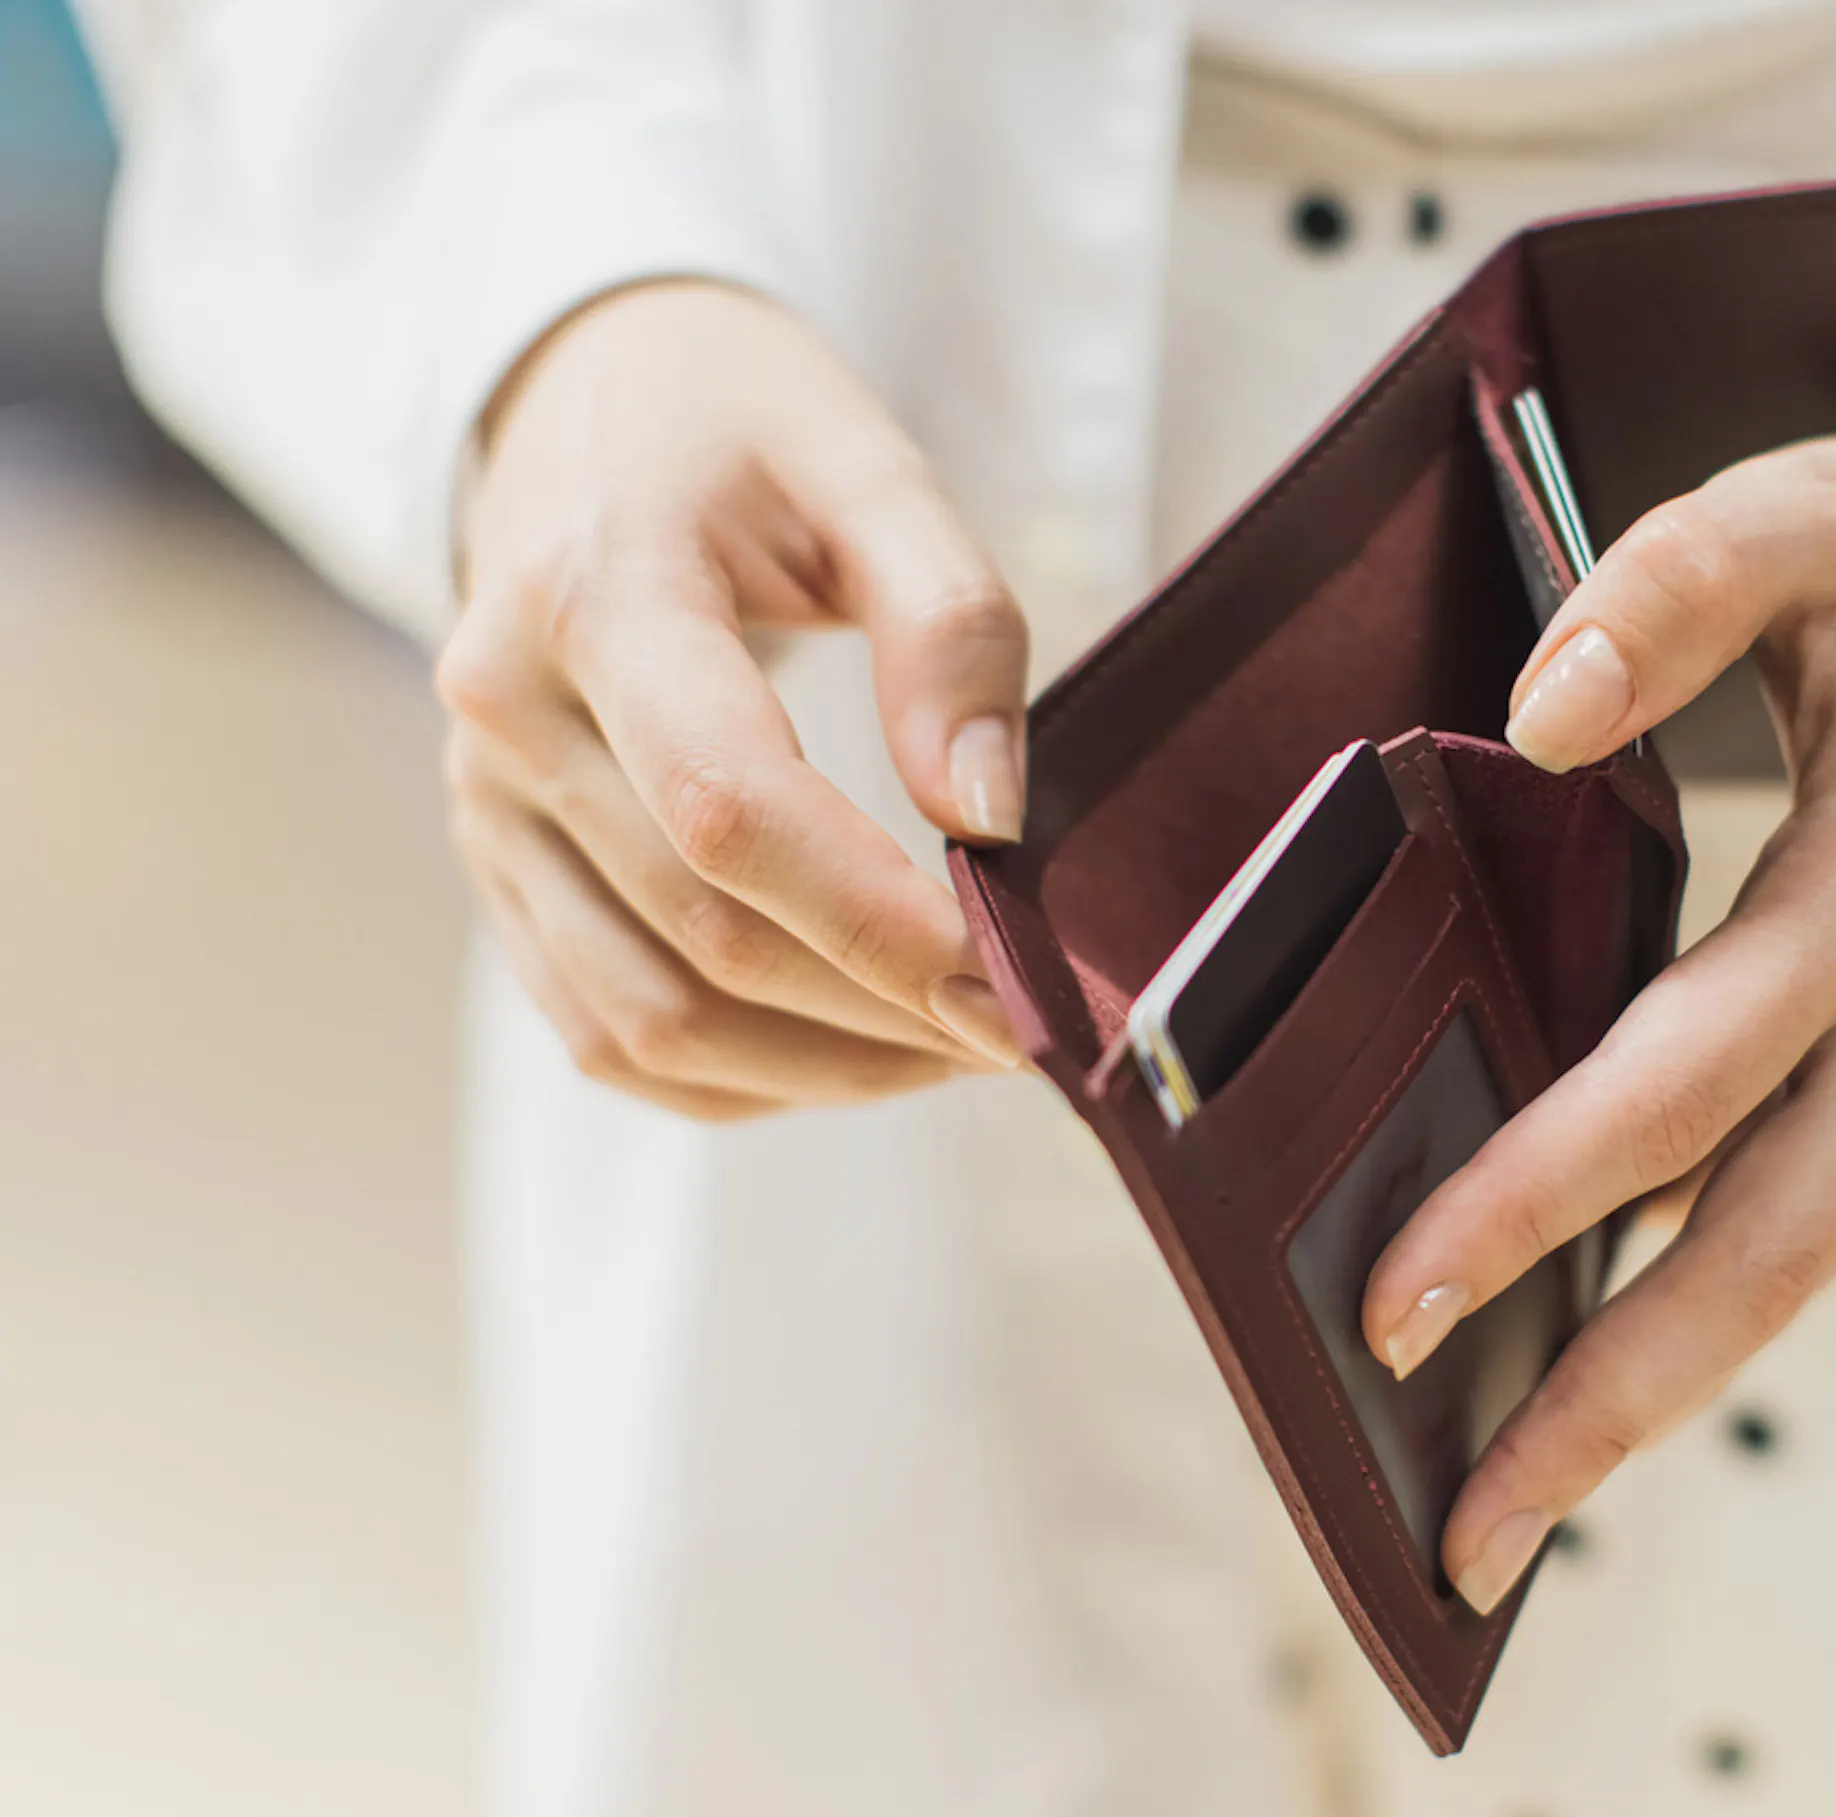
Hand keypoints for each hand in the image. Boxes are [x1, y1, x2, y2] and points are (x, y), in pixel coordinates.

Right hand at [440, 280, 1026, 1119]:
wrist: (578, 401)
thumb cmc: (736, 424)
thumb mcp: (867, 460)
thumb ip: (949, 621)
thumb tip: (987, 818)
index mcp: (592, 592)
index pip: (728, 808)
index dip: (878, 924)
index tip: (1013, 984)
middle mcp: (507, 715)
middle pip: (703, 935)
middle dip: (885, 1012)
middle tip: (1030, 1027)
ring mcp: (485, 807)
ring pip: (650, 1021)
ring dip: (825, 1069)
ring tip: (961, 1046)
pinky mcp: (500, 869)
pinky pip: (608, 1034)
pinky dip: (748, 1076)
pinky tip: (861, 1050)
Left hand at [1363, 343, 1835, 1609]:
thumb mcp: (1819, 504)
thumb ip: (1669, 587)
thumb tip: (1527, 718)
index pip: (1688, 1079)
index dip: (1538, 1196)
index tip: (1398, 1301)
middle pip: (1768, 1255)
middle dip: (1609, 1403)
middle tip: (1459, 1542)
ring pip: (1803, 1265)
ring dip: (1662, 1392)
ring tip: (1515, 1502)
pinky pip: (1820, 1209)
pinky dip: (1715, 1298)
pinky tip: (1606, 1347)